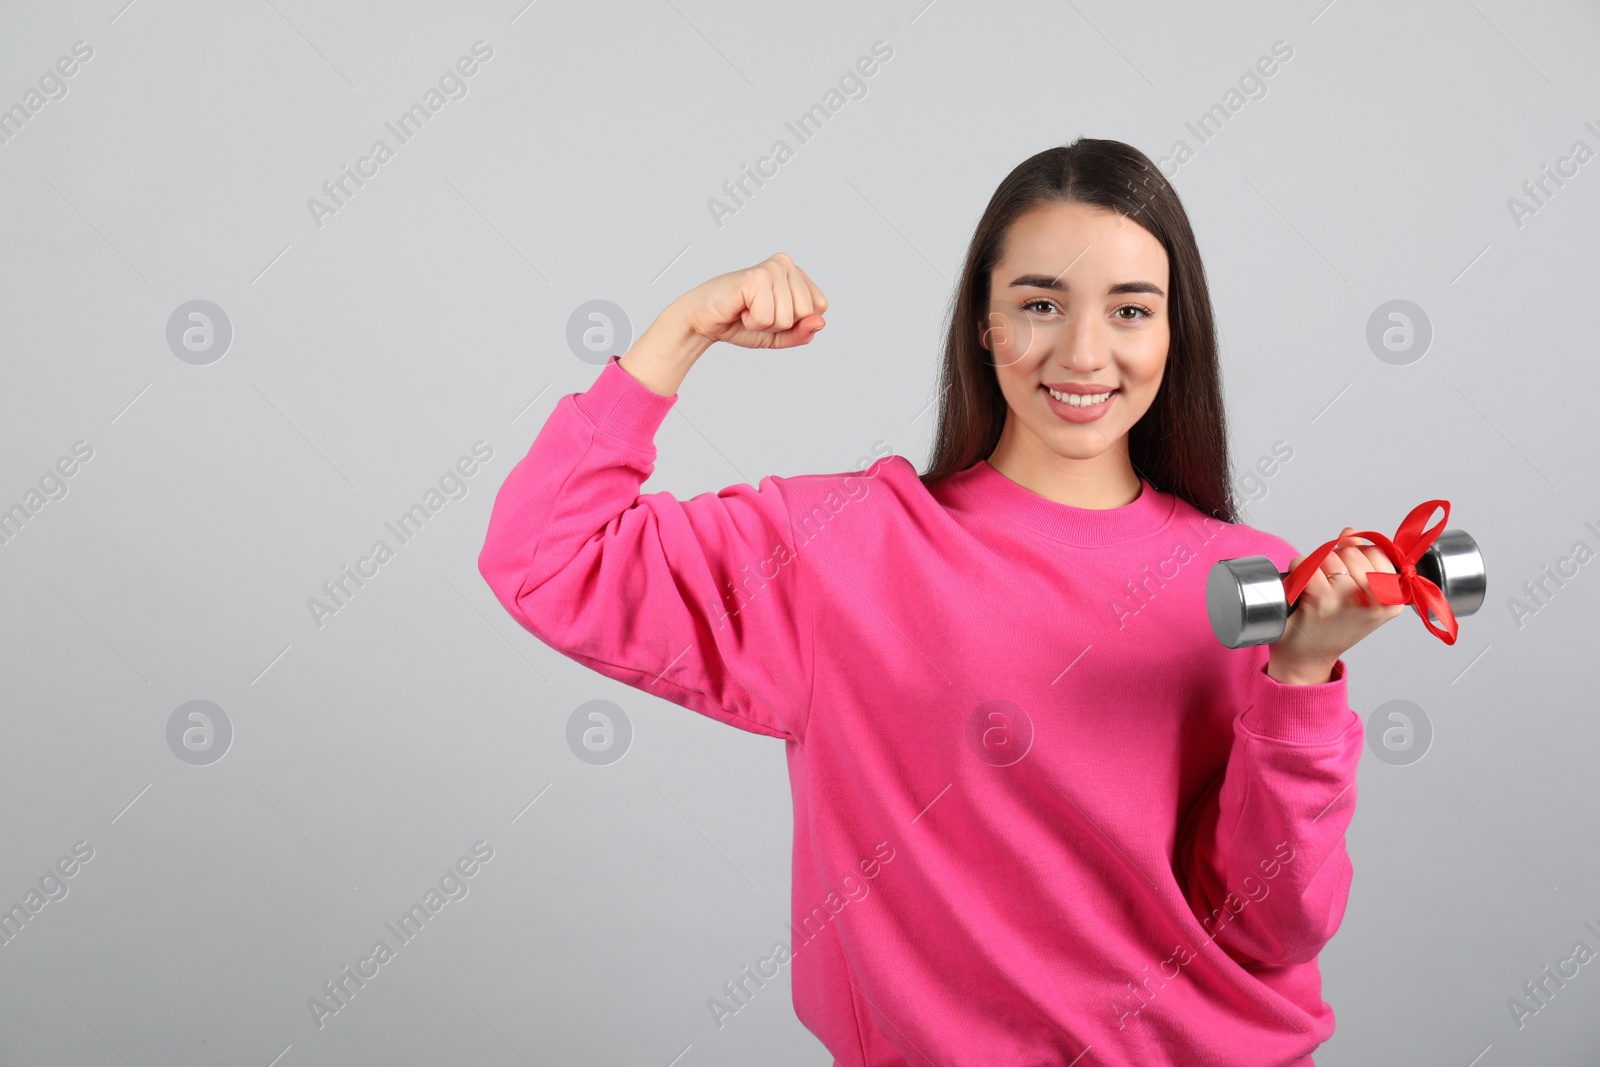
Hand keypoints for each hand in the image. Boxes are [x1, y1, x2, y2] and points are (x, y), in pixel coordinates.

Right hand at [671, 252, 827, 349]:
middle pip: (806, 313)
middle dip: (780, 324)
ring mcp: (772, 268)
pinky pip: (768, 317)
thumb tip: (820, 323)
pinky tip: (740, 308)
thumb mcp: (779, 335)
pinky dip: (752, 322)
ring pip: (787, 318)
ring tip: (747, 310)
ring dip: (764, 324)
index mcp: (796, 273)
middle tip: (756, 312)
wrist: (703, 321)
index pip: (820, 308)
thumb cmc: (739, 323)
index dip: (796, 322)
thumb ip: (802, 332)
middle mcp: (786, 264)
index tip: (771, 313)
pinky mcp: (756, 277)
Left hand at [1266, 527, 1405, 684]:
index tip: (1349, 572)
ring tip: (1316, 586)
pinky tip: (1300, 585)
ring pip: (1330, 556)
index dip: (1358, 554)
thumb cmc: (1333, 625)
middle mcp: (1375, 600)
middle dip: (1336, 558)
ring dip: (1316, 565)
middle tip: (1330, 582)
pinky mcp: (1322, 601)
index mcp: (1393, 598)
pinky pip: (1307, 565)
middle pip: (1352, 550)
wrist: (1308, 659)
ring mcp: (1348, 600)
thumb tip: (1351, 533)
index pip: (1378, 551)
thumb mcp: (1360, 597)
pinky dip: (1298, 568)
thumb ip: (1361, 562)